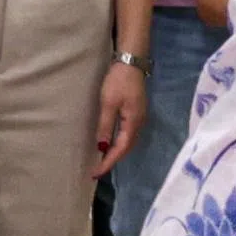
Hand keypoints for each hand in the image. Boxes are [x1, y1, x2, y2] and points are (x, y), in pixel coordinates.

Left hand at [91, 58, 146, 179]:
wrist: (131, 63)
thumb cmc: (118, 82)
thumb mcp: (108, 103)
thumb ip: (105, 125)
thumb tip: (102, 146)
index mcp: (133, 122)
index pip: (121, 149)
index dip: (108, 162)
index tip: (96, 172)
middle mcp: (139, 123)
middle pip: (127, 148)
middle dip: (113, 160)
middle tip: (97, 169)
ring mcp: (139, 117)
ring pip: (129, 141)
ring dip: (116, 152)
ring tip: (103, 160)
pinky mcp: (136, 112)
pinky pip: (128, 134)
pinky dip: (119, 143)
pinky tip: (111, 142)